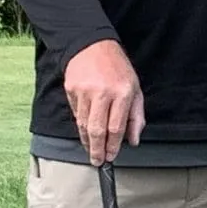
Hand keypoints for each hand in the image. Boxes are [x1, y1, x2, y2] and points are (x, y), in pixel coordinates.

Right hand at [64, 39, 144, 164]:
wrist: (92, 45)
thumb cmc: (117, 69)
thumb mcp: (135, 89)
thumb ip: (135, 117)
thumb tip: (133, 141)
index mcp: (122, 93)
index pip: (116, 127)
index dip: (113, 146)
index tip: (111, 157)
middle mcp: (102, 93)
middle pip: (97, 130)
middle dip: (97, 149)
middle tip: (98, 161)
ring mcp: (84, 91)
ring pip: (84, 124)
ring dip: (87, 141)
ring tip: (91, 150)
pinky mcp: (71, 90)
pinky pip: (76, 114)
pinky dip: (81, 125)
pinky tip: (85, 131)